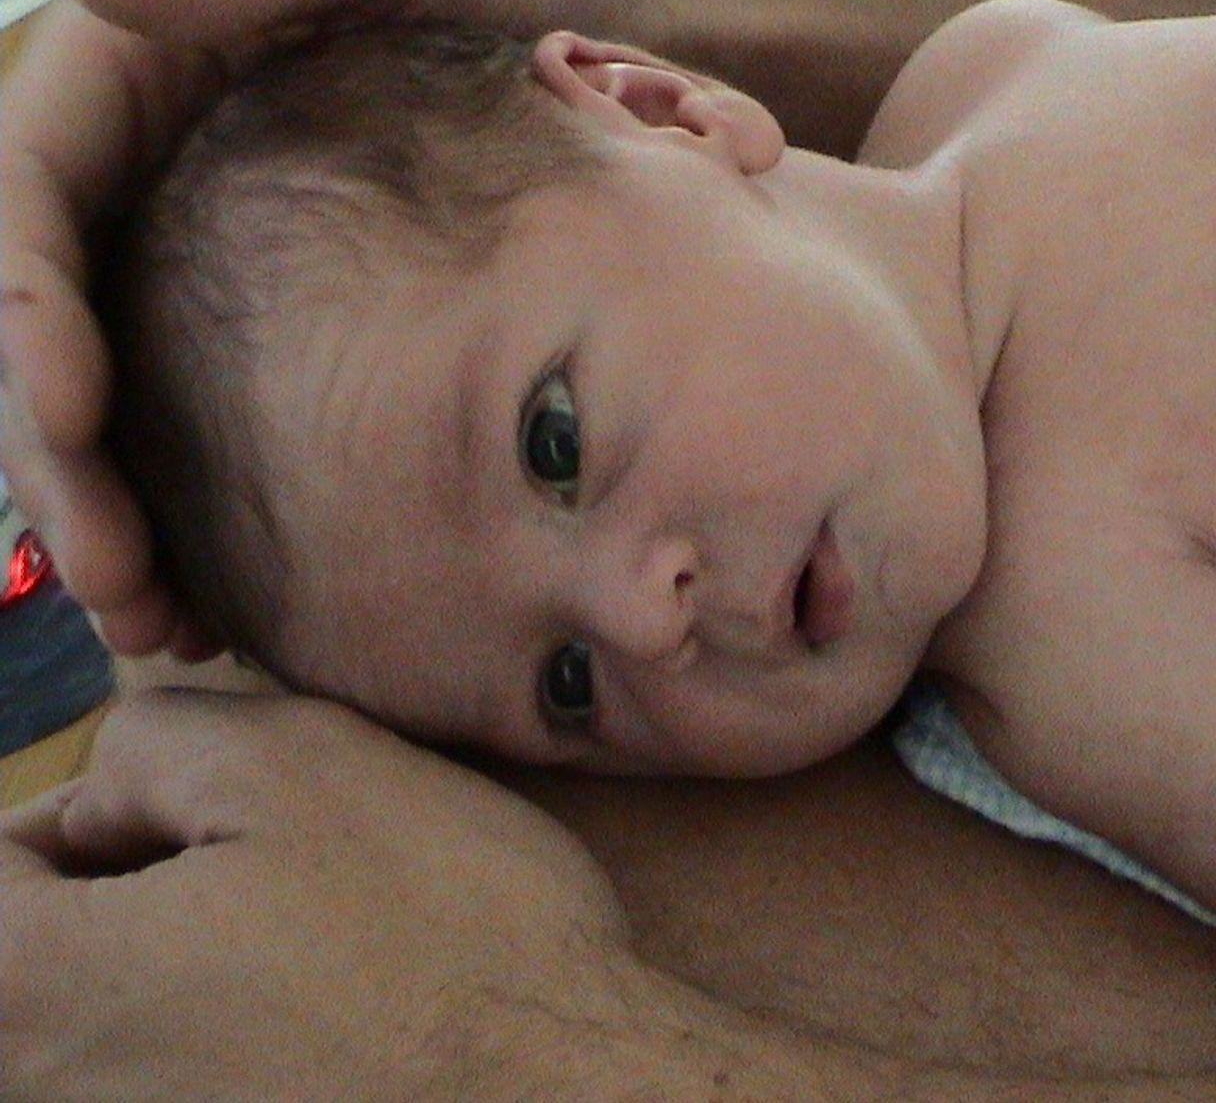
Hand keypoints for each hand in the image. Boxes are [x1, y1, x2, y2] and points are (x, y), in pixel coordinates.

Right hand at [0, 0, 651, 657]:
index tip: (70, 413)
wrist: (614, 11)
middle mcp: (149, 167)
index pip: (30, 197)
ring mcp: (207, 245)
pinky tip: (232, 599)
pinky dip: (206, 511)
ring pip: (120, 394)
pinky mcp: (284, 310)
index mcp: (137, 68)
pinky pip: (211, 419)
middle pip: (54, 324)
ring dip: (121, 514)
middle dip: (64, 460)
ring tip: (165, 628)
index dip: (28, 312)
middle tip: (119, 583)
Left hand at [0, 690, 643, 1099]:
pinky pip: (185, 1075)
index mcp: (28, 987)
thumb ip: (149, 743)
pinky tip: (339, 1018)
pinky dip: (239, 1035)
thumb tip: (109, 803)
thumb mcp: (294, 759)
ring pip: (118, 1018)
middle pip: (44, 952)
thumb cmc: (438, 924)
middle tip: (282, 870)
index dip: (90, 816)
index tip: (204, 813)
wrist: (564, 1092)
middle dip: (142, 890)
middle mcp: (49, 1093)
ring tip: (322, 945)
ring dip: (195, 961)